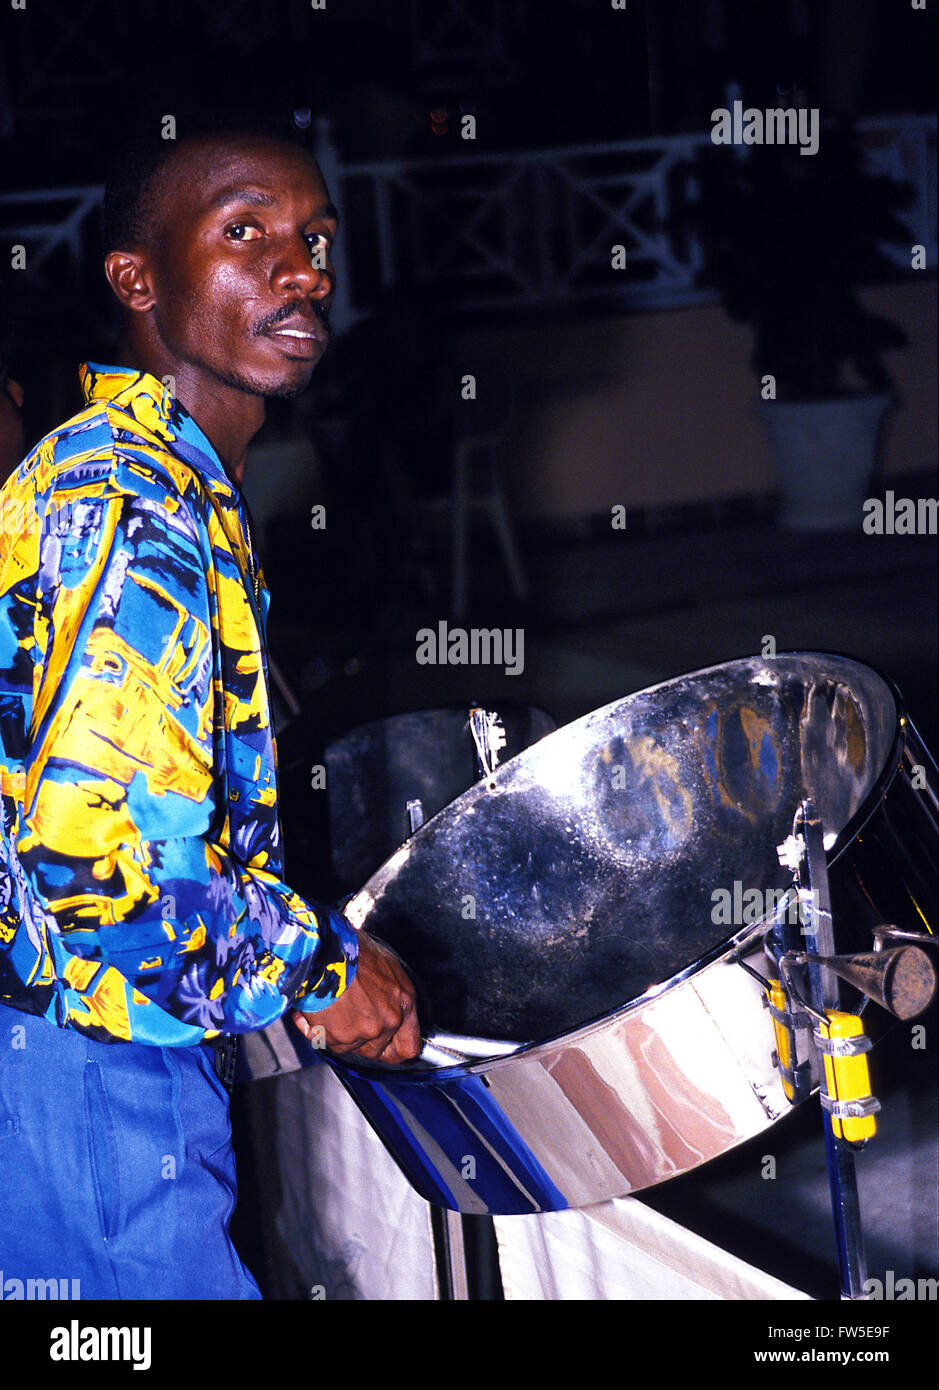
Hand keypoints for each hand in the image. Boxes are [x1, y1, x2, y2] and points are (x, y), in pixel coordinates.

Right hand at [292, 930, 421, 1063]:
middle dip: (360, 1040)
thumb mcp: (385, 964)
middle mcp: (389, 1021)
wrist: (325, 951)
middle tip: (346, 1021)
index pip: (409, 1046)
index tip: (385, 1048)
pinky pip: (324, 1041)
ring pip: (349, 1047)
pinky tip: (311, 1008)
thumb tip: (386, 1003)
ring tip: (327, 1006)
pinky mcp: (339, 1038)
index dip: (394, 1049)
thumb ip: (391, 993)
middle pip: (377, 1051)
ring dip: (337, 1032)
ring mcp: (365, 1032)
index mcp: (405, 1002)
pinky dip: (314, 1029)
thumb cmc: (352, 949)